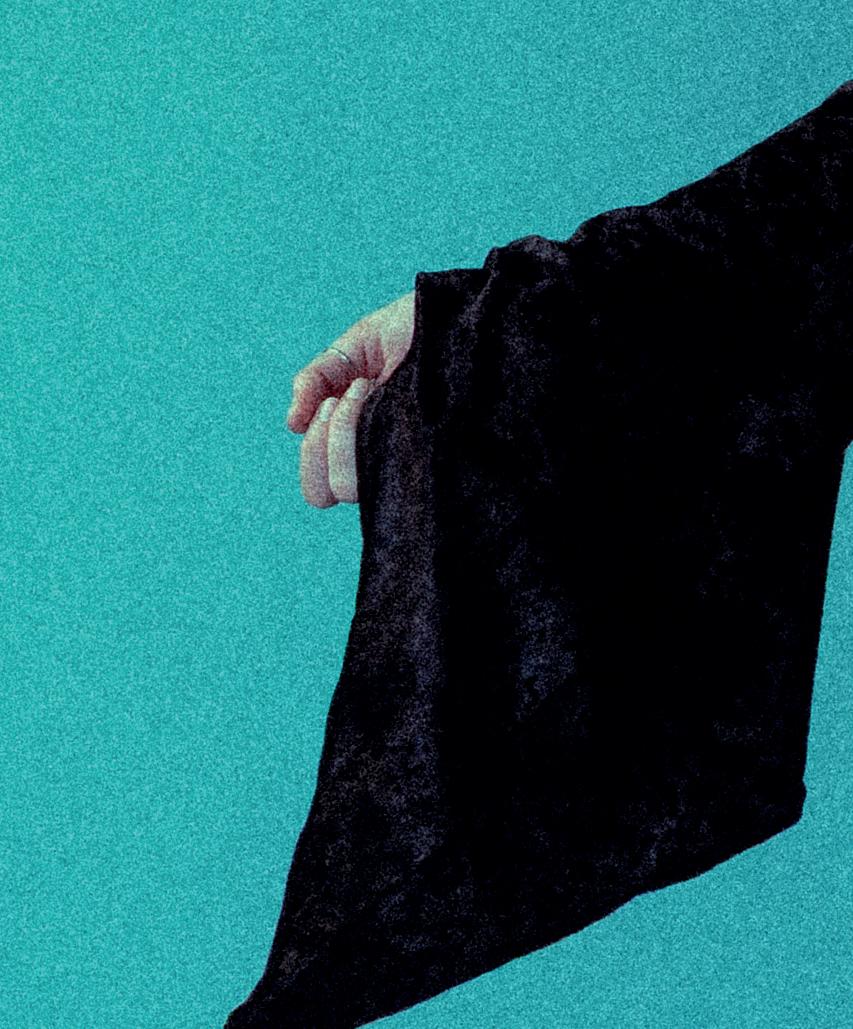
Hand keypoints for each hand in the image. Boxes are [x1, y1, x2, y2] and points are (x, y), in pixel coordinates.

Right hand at [286, 290, 415, 507]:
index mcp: (362, 449)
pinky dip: (364, 427)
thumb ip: (315, 382)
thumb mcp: (352, 350)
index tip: (328, 404)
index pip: (320, 491)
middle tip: (352, 391)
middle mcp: (385, 463)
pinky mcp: (436, 455)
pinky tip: (387, 392)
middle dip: (326, 437)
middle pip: (331, 493)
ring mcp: (410, 463)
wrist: (458, 312)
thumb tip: (292, 424)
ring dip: (345, 431)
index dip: (312, 456)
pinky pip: (389, 469)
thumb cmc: (413, 330)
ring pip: (352, 486)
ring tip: (369, 388)